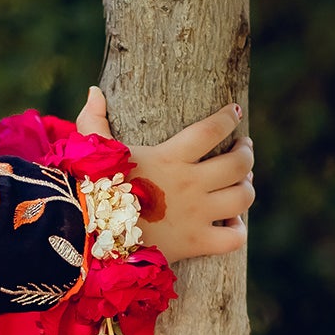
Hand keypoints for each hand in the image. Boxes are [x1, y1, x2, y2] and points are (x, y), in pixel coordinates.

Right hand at [76, 87, 254, 260]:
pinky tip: (231, 223)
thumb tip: (95, 90)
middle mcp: (189, 184)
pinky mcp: (194, 243)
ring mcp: (195, 215)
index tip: (234, 111)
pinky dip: (238, 230)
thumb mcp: (91, 151)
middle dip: (246, 153)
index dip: (228, 117)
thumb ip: (93, 120)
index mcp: (169, 157)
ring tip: (244, 181)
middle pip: (239, 163)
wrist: (86, 236)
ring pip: (243, 197)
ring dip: (247, 187)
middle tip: (243, 148)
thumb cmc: (89, 191)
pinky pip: (234, 238)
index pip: (212, 129)